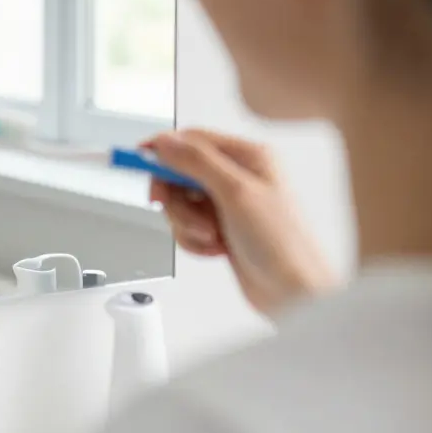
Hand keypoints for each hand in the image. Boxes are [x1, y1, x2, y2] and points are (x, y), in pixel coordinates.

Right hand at [147, 128, 338, 317]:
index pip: (191, 140)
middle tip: (174, 209)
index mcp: (247, 157)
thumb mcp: (236, 193)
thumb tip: (166, 141)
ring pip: (180, 202)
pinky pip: (186, 226)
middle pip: (179, 172)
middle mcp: (237, 177)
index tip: (137, 159)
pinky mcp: (221, 228)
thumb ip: (197, 162)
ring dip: (185, 223)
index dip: (162, 149)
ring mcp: (227, 204)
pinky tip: (214, 247)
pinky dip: (193, 240)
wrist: (294, 293)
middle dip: (175, 197)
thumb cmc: (283, 244)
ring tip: (209, 235)